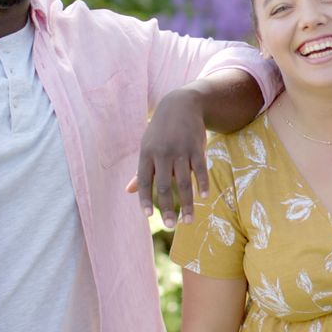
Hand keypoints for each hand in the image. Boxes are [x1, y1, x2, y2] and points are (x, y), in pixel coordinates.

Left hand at [126, 88, 208, 227]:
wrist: (181, 104)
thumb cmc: (160, 131)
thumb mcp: (147, 146)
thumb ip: (141, 171)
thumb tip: (128, 191)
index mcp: (146, 154)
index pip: (143, 181)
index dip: (145, 198)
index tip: (148, 216)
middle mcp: (162, 154)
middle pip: (164, 186)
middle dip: (167, 208)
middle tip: (171, 226)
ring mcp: (180, 151)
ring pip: (183, 182)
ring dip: (186, 203)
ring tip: (187, 221)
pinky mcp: (196, 148)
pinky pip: (200, 169)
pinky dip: (202, 184)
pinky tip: (203, 197)